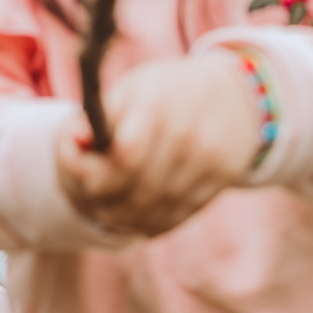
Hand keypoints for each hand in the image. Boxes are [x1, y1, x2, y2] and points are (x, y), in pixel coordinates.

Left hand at [57, 54, 258, 236]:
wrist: (237, 94)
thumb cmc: (170, 91)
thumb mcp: (134, 88)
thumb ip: (100, 117)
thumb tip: (74, 141)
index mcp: (158, 103)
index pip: (124, 155)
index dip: (95, 173)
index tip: (83, 173)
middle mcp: (188, 132)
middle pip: (138, 188)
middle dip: (106, 202)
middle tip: (91, 202)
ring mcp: (210, 158)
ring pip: (158, 208)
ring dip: (126, 219)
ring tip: (110, 214)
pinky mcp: (223, 179)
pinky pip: (181, 215)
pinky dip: (153, 224)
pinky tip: (139, 219)